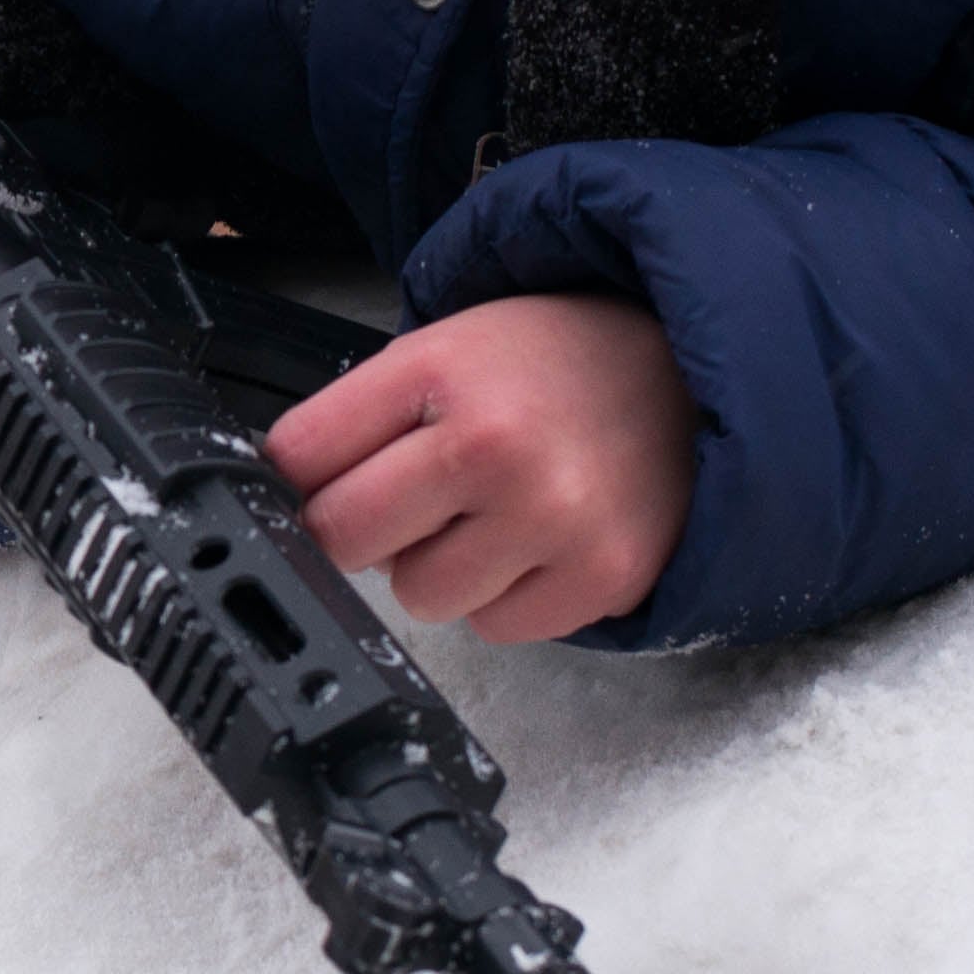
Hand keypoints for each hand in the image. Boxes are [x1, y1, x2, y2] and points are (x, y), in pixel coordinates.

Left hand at [265, 294, 700, 644]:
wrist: (688, 372)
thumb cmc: (553, 363)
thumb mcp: (445, 346)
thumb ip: (361, 415)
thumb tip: (285, 499)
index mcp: (439, 371)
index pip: (300, 456)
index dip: (298, 477)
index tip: (318, 481)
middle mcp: (494, 446)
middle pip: (344, 538)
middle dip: (360, 527)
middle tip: (409, 499)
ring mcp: (552, 518)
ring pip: (419, 596)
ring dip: (437, 566)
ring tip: (487, 513)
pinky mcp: (601, 576)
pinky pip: (496, 627)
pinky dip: (503, 596)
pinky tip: (534, 541)